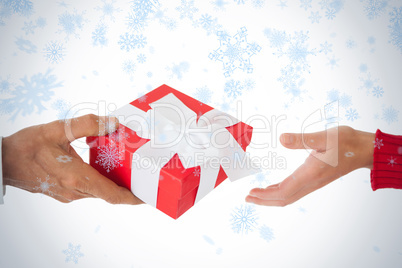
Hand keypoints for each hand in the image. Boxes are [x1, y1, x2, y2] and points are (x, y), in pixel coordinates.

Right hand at [2, 114, 142, 204]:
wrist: (2, 162)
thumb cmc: (26, 147)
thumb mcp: (58, 129)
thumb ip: (88, 124)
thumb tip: (113, 122)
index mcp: (77, 178)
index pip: (113, 194)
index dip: (133, 197)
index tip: (147, 196)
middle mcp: (75, 190)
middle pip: (109, 193)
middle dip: (127, 187)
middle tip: (142, 175)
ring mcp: (68, 193)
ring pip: (98, 191)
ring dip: (113, 182)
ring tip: (126, 167)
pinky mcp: (63, 191)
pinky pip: (88, 188)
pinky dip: (100, 180)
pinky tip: (102, 165)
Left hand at [246, 126, 374, 205]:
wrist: (365, 150)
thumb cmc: (346, 141)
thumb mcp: (324, 136)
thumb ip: (302, 139)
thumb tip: (281, 139)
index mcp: (311, 174)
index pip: (283, 190)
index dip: (265, 195)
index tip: (250, 193)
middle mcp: (311, 182)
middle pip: (284, 198)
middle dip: (264, 200)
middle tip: (247, 197)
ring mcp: (313, 183)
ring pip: (289, 197)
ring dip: (271, 198)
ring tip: (256, 195)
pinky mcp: (315, 179)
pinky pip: (294, 191)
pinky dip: (280, 192)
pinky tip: (273, 188)